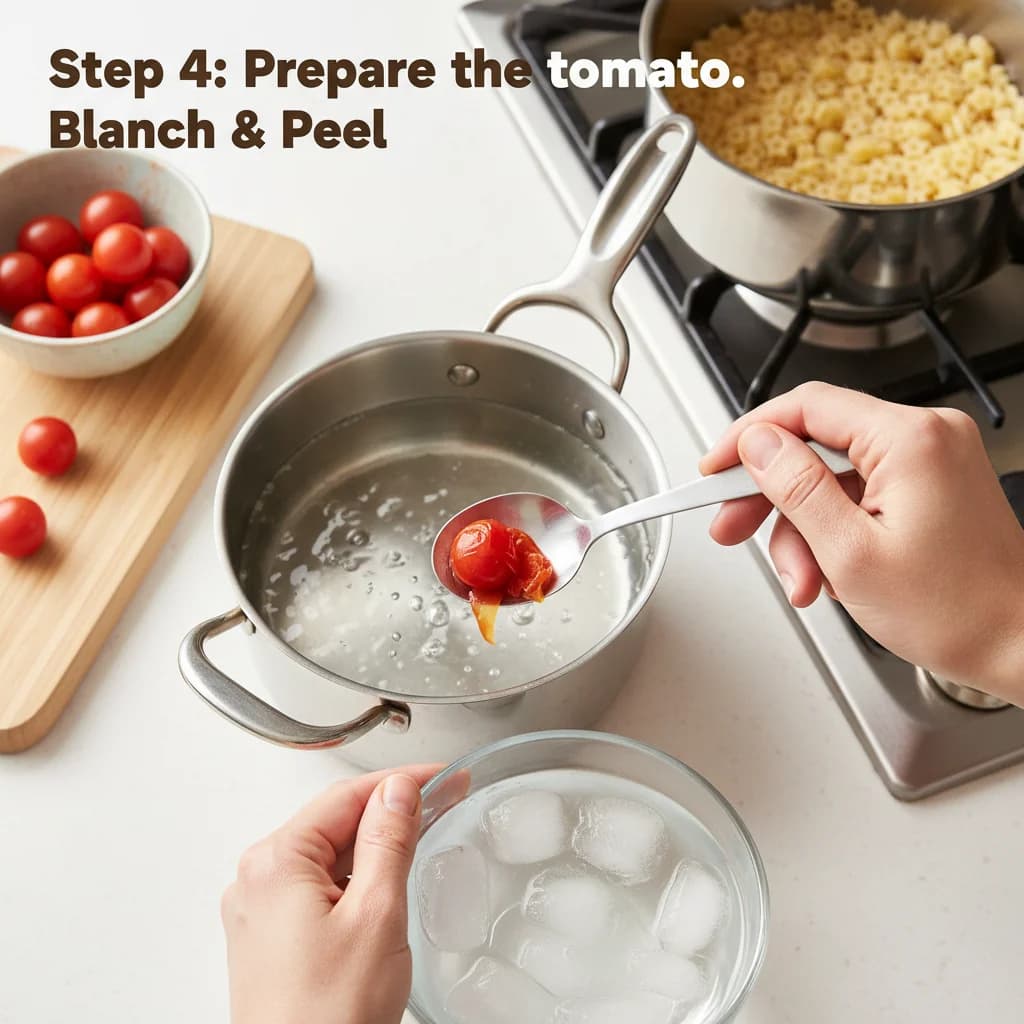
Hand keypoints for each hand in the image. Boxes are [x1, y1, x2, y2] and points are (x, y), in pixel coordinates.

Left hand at [222, 765, 442, 1023]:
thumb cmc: (328, 1017)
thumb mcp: (376, 914)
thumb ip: (387, 841)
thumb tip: (397, 791)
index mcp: (275, 862)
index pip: (347, 796)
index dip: (401, 781)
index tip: (443, 777)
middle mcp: (257, 880)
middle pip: (333, 822)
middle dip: (389, 810)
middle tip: (441, 800)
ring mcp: (259, 912)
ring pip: (326, 855)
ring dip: (372, 844)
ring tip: (419, 836)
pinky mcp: (269, 939)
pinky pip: (315, 887)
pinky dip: (353, 877)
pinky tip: (383, 881)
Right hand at [700, 382, 1023, 704]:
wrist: (1021, 645)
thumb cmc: (958, 611)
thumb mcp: (850, 554)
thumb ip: (795, 488)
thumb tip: (757, 443)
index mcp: (909, 440)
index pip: (805, 408)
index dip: (748, 436)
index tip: (714, 467)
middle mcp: (925, 438)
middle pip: (815, 444)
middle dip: (771, 495)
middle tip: (732, 526)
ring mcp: (930, 461)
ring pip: (832, 477)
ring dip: (803, 529)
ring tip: (802, 581)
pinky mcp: (930, 485)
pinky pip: (859, 494)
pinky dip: (833, 531)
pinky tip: (828, 572)